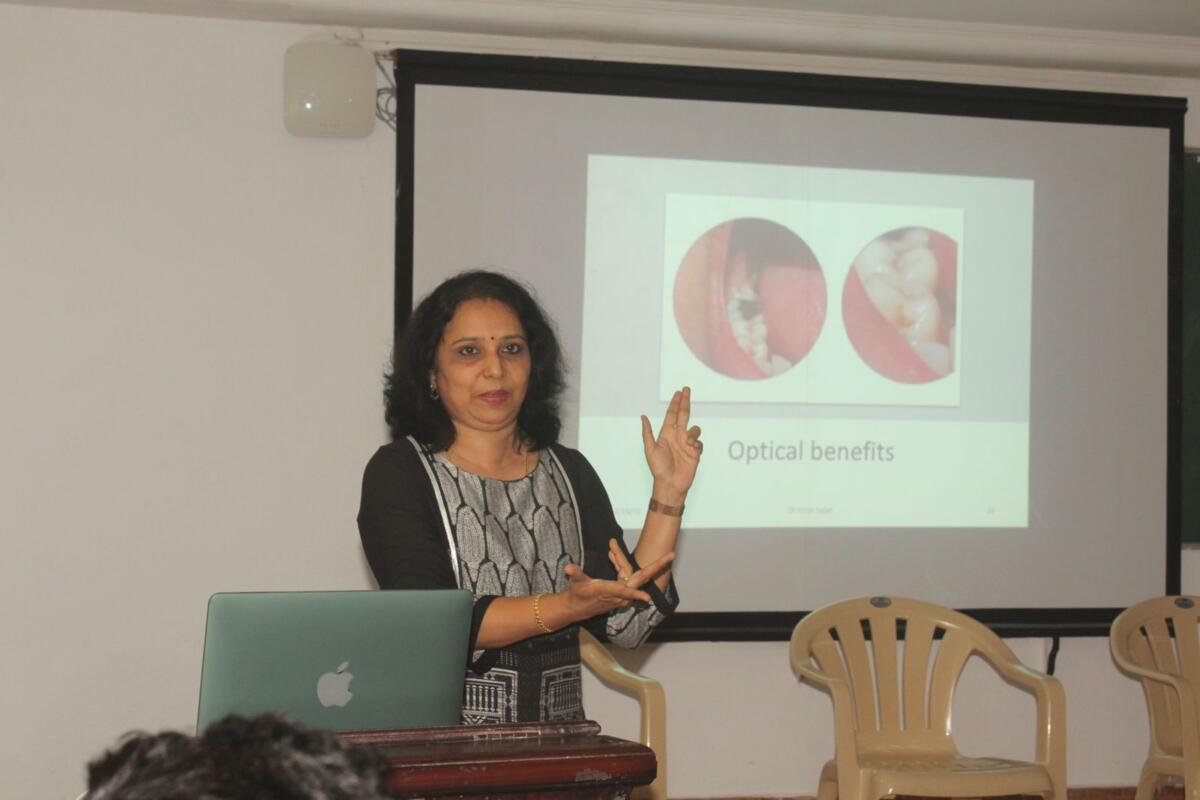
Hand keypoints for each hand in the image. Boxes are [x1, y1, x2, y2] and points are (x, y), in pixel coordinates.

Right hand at [563, 546, 674, 619]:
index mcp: (610, 591)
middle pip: (642, 578)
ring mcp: (623, 591)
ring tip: (613, 545)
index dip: (636, 593)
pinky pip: (626, 572)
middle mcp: (620, 592)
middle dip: (657, 567)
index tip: (648, 598)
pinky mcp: (621, 589)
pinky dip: (620, 562)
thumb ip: (575, 574)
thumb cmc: (578, 594)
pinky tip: (611, 553)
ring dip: (625, 558)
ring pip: (631, 572)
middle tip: (672, 555)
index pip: (625, 590)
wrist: (578, 607)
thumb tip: (568, 568)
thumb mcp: (576, 583)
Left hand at [641, 386, 702, 502]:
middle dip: (685, 402)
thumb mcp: (650, 449)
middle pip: (684, 415)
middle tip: (687, 389)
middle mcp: (677, 437)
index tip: (678, 392)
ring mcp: (687, 444)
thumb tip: (643, 416)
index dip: (675, 403)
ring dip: (693, 432)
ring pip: (695, 429)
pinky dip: (697, 443)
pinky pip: (700, 443)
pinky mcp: (695, 453)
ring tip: (688, 442)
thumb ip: (647, 432)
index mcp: (666, 434)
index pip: (672, 415)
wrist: (670, 484)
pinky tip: (693, 449)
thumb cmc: (658, 468)